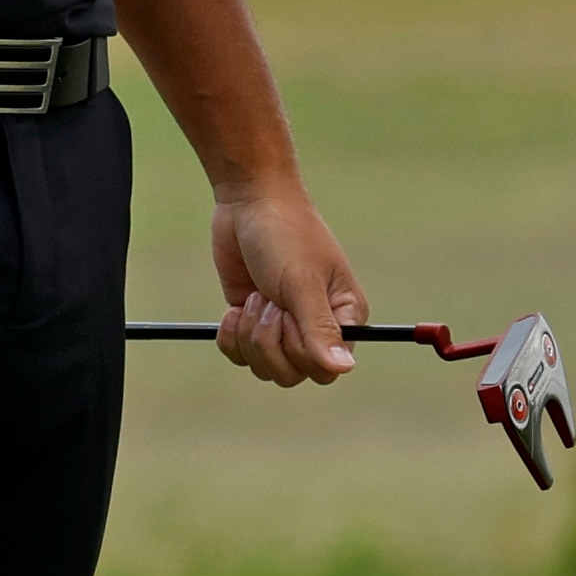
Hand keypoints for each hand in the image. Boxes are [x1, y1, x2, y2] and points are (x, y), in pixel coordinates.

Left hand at [212, 178, 367, 387]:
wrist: (251, 202)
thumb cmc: (286, 236)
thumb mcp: (302, 284)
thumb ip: (320, 330)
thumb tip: (344, 370)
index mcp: (344, 316)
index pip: (325, 369)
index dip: (300, 352)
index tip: (289, 316)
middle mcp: (317, 326)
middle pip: (292, 373)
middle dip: (269, 341)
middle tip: (267, 301)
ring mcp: (283, 325)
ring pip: (264, 367)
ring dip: (250, 334)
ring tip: (254, 297)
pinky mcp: (253, 321)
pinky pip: (240, 355)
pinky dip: (231, 336)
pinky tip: (234, 307)